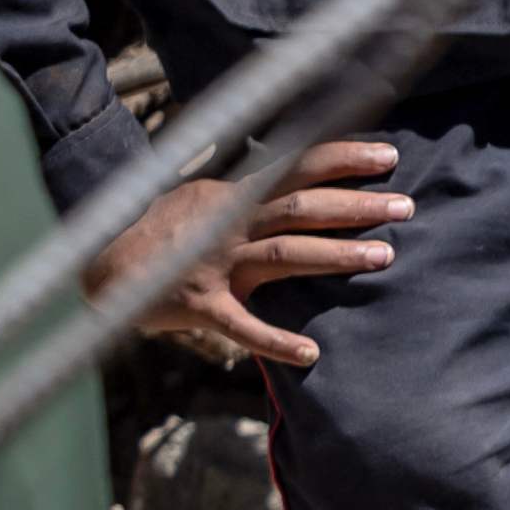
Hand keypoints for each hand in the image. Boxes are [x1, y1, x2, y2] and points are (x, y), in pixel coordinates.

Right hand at [92, 138, 408, 368]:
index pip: (295, 168)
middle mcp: (228, 224)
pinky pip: (242, 326)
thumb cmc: (166, 231)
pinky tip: (310, 353)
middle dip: (356, 206)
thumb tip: (301, 171)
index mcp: (233, 196)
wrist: (104, 265)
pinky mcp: (200, 305)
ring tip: (386, 256)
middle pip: (301, 208)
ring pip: (285, 254)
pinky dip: (276, 341)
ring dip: (337, 254)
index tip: (389, 156)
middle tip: (405, 207)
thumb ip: (252, 190)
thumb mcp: (205, 196)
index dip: (343, 160)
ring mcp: (215, 264)